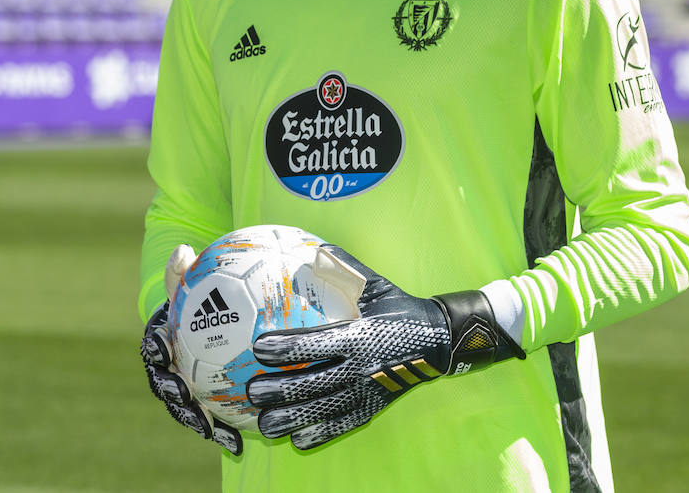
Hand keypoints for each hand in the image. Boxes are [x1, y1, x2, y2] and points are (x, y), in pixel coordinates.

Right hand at [140, 245, 241, 454]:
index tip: (162, 350)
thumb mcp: (196, 283)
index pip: (154, 344)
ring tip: (210, 429)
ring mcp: (185, 388)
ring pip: (184, 407)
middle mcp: (168, 368)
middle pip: (163, 383)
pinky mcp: (204, 403)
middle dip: (172, 394)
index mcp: (163, 340)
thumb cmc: (203, 299)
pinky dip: (221, 430)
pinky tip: (239, 441)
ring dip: (194, 419)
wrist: (213, 318)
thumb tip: (182, 249)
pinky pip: (211, 417)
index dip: (155, 349)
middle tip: (185, 396)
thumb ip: (186, 272)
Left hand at [247, 244, 524, 449]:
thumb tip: (314, 247)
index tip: (258, 348)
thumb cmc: (399, 308)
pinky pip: (343, 424)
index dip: (286, 348)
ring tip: (264, 424)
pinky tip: (297, 441)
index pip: (316, 344)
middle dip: (279, 389)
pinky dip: (320, 434)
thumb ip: (345, 267)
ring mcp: (367, 391)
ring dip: (291, 418)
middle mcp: (360, 367)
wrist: (438, 341)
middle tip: (250, 390)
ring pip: (323, 410)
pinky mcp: (373, 407)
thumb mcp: (375, 284)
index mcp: (358, 336)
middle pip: (313, 384)